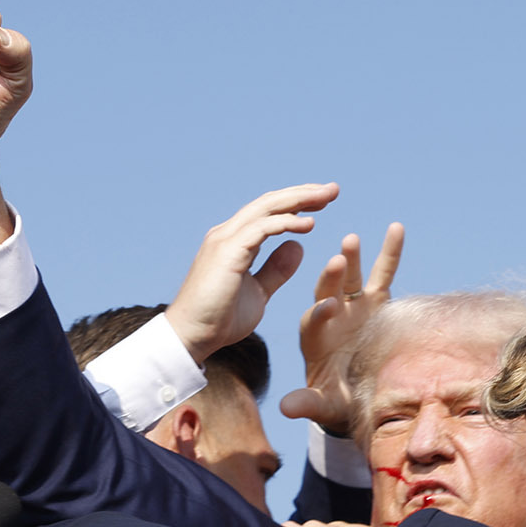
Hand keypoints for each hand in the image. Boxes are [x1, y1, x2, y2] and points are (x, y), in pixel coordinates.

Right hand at [167, 184, 340, 363]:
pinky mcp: (227, 252)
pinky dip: (285, 223)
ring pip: (266, 209)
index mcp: (235, 241)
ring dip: (299, 200)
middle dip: (303, 193)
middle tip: (333, 189)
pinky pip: (261, 229)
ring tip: (327, 197)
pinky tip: (309, 224)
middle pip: (270, 203)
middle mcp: (228, 234)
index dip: (297, 203)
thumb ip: (276, 270)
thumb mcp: (259, 292)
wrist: (192, 337)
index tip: (324, 200)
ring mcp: (225, 240)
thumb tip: (298, 245)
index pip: (269, 212)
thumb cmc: (220, 319)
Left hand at [280, 223, 404, 433]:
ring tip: (351, 239)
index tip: (328, 307)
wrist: (356, 391)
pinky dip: (389, 252)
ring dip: (351, 258)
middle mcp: (330, 316)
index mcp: (313, 338)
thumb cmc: (337, 400)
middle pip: (328, 291)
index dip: (321, 314)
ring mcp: (353, 305)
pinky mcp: (375, 301)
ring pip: (350, 278)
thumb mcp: (323, 405)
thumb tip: (286, 409)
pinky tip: (396, 228)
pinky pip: (383, 273)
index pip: (314, 321)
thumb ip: (307, 403)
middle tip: (337, 260)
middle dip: (332, 277)